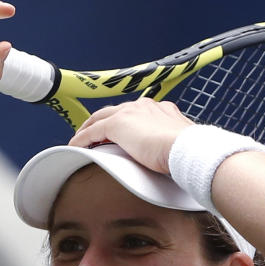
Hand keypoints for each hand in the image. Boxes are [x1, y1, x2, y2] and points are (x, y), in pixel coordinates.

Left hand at [67, 98, 193, 173]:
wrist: (187, 148)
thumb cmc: (189, 152)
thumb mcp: (178, 147)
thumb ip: (170, 147)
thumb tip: (169, 159)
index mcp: (160, 109)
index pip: (136, 113)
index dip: (124, 121)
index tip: (119, 131)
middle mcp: (144, 106)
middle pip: (115, 111)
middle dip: (102, 121)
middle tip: (93, 133)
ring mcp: (130, 113)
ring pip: (101, 118)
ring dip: (89, 129)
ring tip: (81, 139)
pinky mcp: (118, 124)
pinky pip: (93, 131)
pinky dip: (82, 139)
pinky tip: (75, 146)